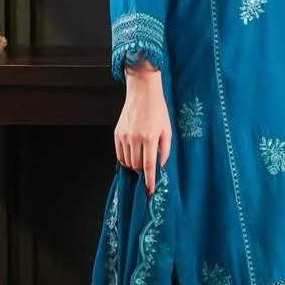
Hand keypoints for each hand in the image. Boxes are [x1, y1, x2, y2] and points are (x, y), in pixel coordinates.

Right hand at [115, 61, 172, 192]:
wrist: (142, 93)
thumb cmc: (158, 111)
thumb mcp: (167, 130)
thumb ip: (164, 150)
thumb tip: (161, 166)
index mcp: (149, 138)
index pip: (148, 166)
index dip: (149, 181)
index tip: (149, 191)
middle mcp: (135, 138)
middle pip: (136, 166)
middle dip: (142, 172)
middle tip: (148, 169)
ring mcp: (124, 136)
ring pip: (127, 162)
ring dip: (134, 166)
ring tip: (141, 159)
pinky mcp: (117, 134)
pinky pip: (119, 154)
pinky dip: (125, 159)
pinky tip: (132, 156)